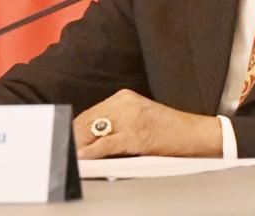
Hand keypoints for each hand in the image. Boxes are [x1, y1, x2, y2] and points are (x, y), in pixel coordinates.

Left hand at [73, 89, 221, 158]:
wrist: (193, 133)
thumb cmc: (167, 129)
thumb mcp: (138, 117)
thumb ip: (115, 121)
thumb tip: (88, 137)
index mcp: (124, 96)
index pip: (89, 113)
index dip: (74, 130)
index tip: (64, 140)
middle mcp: (125, 102)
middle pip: (88, 121)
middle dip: (74, 138)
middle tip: (62, 150)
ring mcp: (130, 117)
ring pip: (93, 131)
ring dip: (79, 145)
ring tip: (69, 155)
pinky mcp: (135, 134)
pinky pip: (106, 144)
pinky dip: (92, 152)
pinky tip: (83, 158)